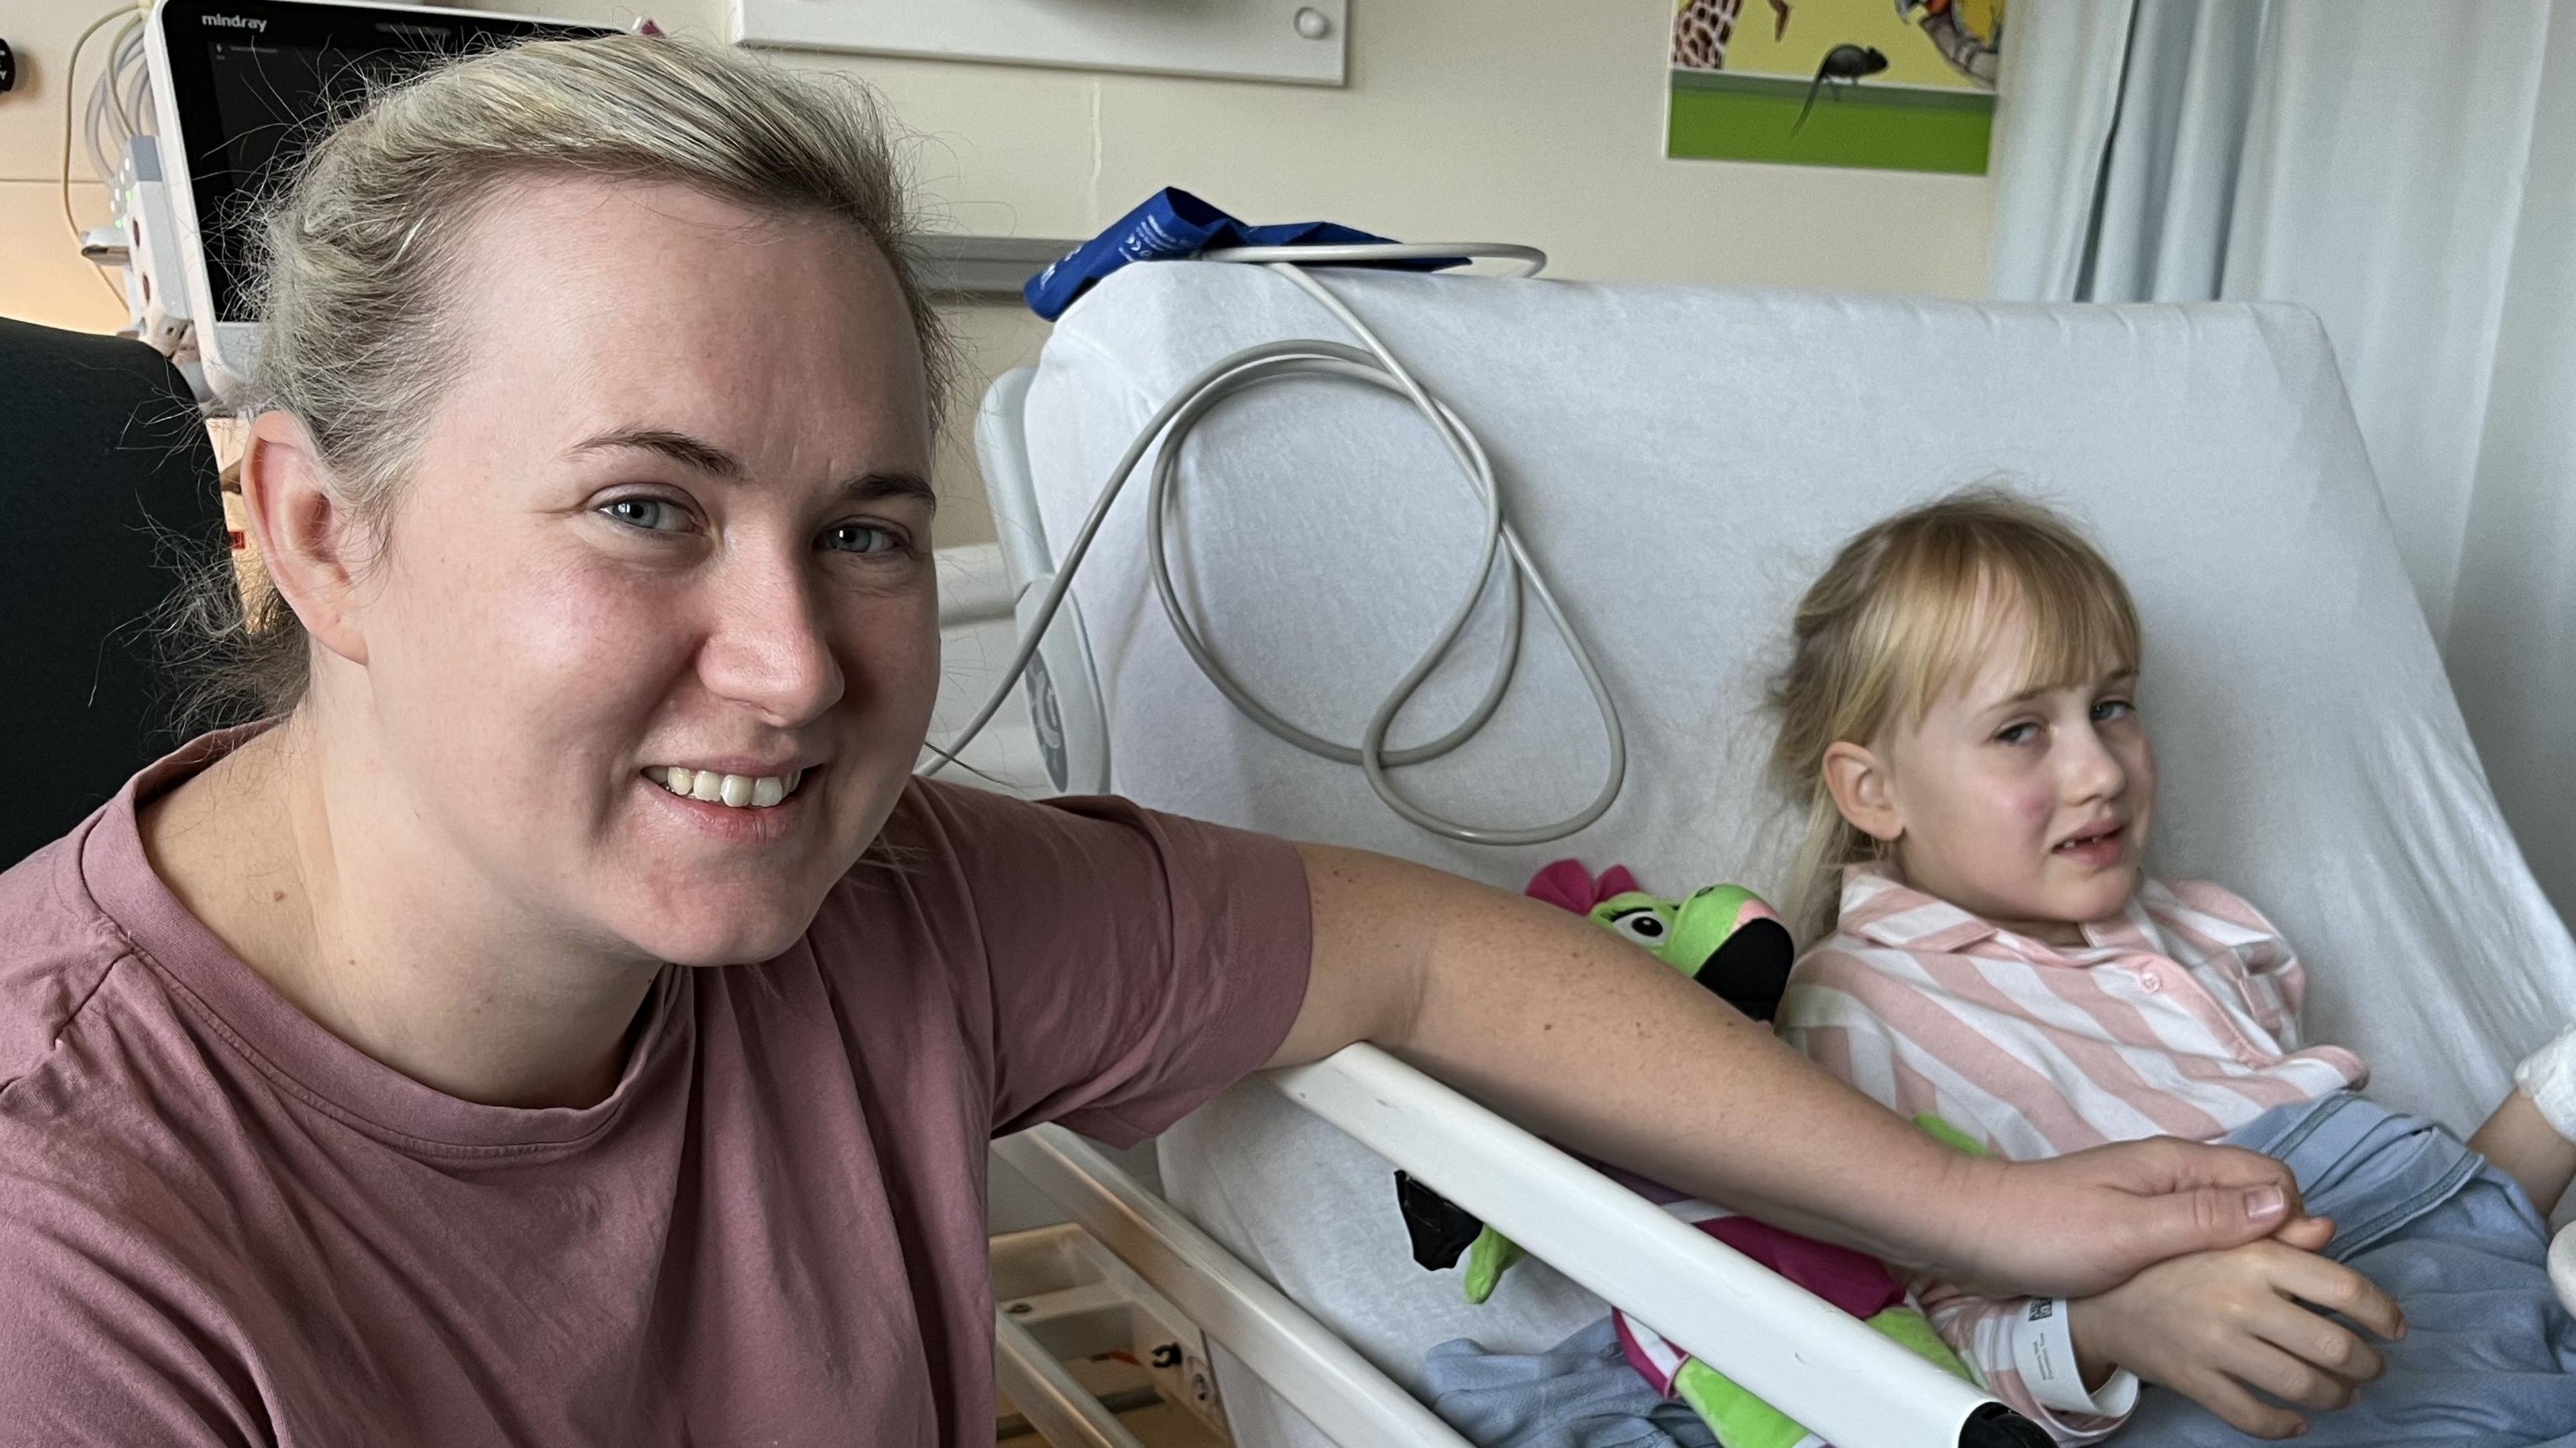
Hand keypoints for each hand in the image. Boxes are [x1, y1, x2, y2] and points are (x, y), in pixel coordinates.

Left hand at [1932, 1136, 2304, 1297]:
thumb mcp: (2131, 1229)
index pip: (2271, 1179)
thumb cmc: (2042, 1230)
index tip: (2286, 1271)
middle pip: (2255, 1200)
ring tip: (2243, 1298)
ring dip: (2245, 1254)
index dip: (2292, 1223)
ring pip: (2227, 1223)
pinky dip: (2210, 1262)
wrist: (1971, 1231)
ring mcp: (2154, 1200)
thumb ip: (2205, 1218)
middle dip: (2277, 1242)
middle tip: (2269, 1292)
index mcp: (2179, 1164)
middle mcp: (2173, 1175)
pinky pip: (2193, 1238)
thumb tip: (2284, 1204)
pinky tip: (2202, 1293)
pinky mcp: (2135, 1225)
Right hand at [2066, 1219, 2404, 1439]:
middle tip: (2371, 1366)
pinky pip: (2255, 1417)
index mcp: (2252, 1256)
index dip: (2383, 1313)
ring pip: (2303, 1387)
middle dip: (2367, 1364)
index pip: (2343, 1288)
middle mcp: (2239, 1301)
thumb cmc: (2169, 1261)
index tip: (2395, 1328)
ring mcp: (2216, 1346)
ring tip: (2342, 1392)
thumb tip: (2331, 1231)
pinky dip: (2286, 1425)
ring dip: (2337, 1396)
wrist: (2098, 1300)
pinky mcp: (2195, 1381)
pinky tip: (2296, 1419)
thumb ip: (2278, 1235)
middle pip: (2334, 1347)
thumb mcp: (2220, 1235)